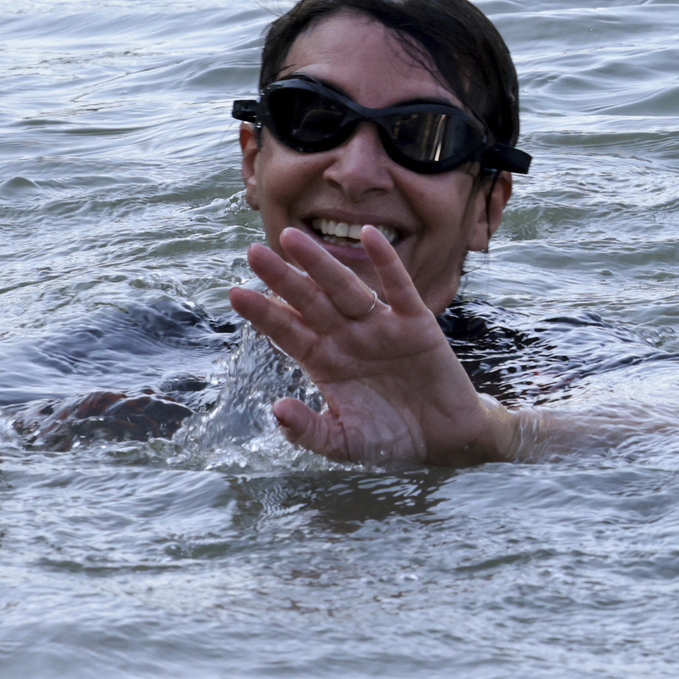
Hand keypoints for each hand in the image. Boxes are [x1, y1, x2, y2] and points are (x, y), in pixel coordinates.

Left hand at [229, 227, 515, 465]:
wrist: (444, 440)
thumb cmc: (389, 439)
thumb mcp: (344, 443)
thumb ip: (310, 431)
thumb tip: (277, 410)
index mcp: (324, 361)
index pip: (287, 331)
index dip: (263, 313)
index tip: (235, 294)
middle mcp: (346, 336)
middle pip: (309, 301)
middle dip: (282, 278)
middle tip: (253, 252)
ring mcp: (379, 326)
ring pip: (344, 288)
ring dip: (319, 263)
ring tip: (292, 238)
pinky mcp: (414, 322)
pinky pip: (398, 287)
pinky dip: (385, 261)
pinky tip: (369, 235)